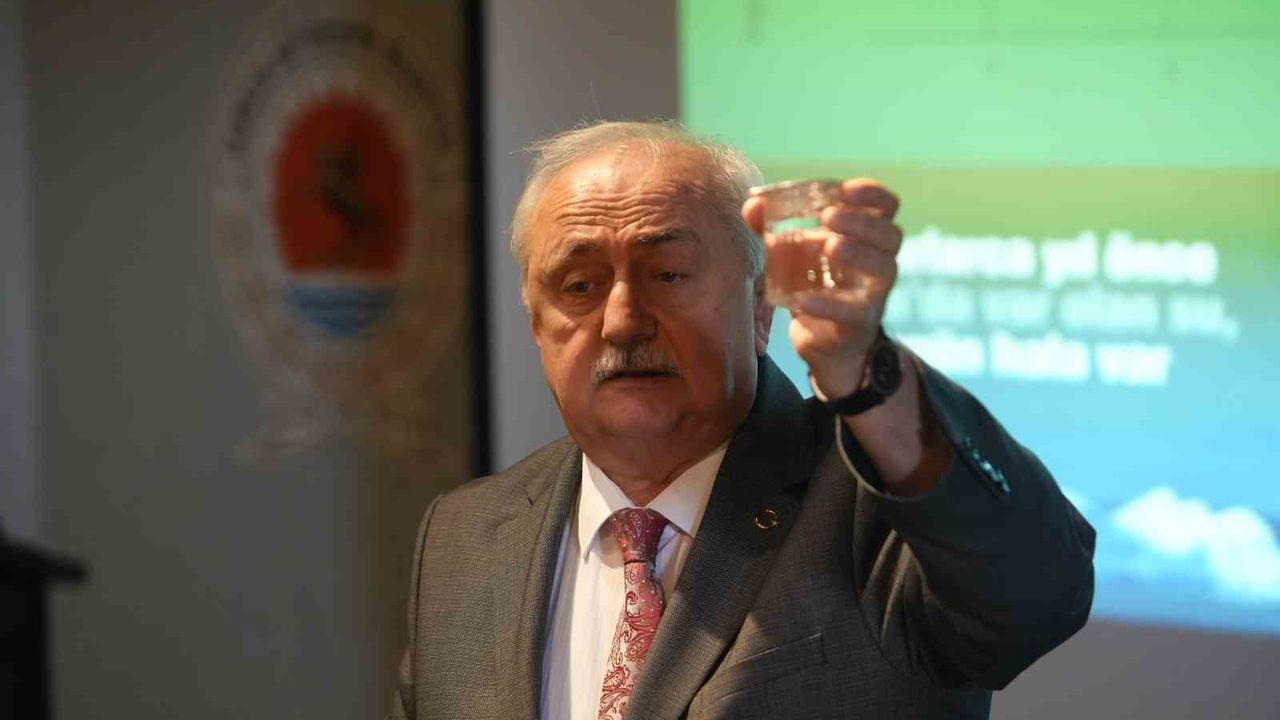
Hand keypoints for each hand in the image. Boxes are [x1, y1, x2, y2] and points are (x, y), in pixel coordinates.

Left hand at [743, 178, 902, 397]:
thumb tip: (752, 203)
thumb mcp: (791, 252)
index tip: (843, 189)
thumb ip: (769, 227)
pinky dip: (829, 304)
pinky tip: (803, 298)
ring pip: (885, 269)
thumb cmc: (811, 283)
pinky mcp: (859, 324)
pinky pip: (853, 312)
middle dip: (862, 221)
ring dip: (859, 254)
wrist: (819, 339)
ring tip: (829, 246)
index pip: (886, 207)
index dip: (871, 194)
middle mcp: (878, 262)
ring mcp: (873, 294)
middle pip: (890, 234)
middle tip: (828, 216)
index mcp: (866, 237)